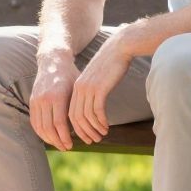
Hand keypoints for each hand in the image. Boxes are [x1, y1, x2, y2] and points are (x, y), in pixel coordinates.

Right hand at [30, 53, 78, 150]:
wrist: (53, 61)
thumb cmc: (70, 76)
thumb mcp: (77, 89)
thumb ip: (76, 108)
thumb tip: (84, 129)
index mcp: (57, 96)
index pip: (58, 124)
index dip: (65, 137)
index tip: (71, 145)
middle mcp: (44, 99)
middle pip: (48, 128)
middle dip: (57, 141)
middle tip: (66, 148)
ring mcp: (36, 100)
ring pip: (39, 126)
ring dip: (48, 139)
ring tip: (58, 144)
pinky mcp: (32, 101)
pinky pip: (34, 121)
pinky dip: (40, 132)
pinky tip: (49, 137)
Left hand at [68, 27, 135, 144]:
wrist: (118, 49)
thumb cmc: (110, 65)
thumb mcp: (97, 81)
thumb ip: (92, 93)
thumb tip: (93, 108)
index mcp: (76, 88)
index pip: (71, 114)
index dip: (77, 128)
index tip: (85, 137)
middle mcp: (79, 89)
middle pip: (76, 118)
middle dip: (84, 132)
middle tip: (94, 141)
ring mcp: (88, 88)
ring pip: (87, 116)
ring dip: (94, 129)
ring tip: (102, 135)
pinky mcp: (99, 88)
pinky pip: (97, 111)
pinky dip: (101, 121)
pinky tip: (106, 126)